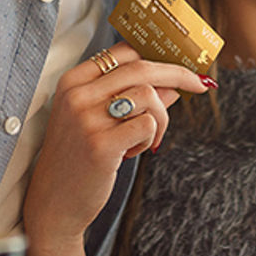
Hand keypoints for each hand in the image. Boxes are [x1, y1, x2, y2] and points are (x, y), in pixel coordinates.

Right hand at [22, 43, 211, 253]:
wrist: (54, 204)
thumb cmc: (80, 159)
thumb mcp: (100, 120)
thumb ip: (134, 97)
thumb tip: (174, 83)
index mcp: (73, 82)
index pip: (124, 51)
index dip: (159, 55)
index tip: (183, 64)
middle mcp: (77, 95)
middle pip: (142, 68)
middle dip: (179, 74)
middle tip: (201, 85)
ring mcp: (87, 119)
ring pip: (149, 96)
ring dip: (161, 118)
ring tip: (147, 139)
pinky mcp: (101, 144)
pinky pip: (147, 125)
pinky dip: (150, 138)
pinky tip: (132, 153)